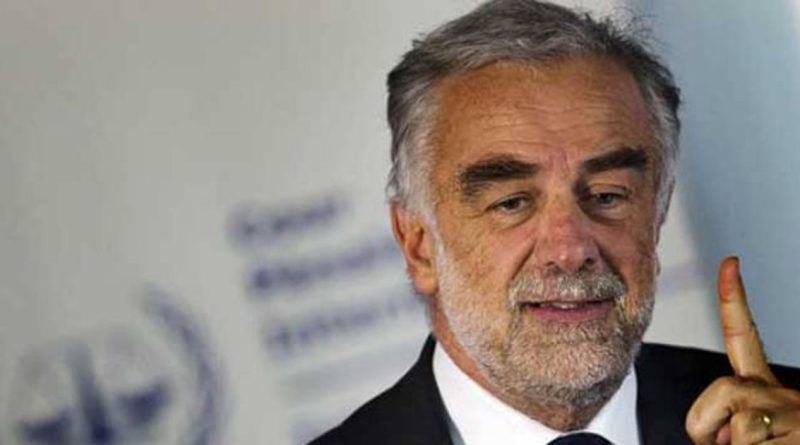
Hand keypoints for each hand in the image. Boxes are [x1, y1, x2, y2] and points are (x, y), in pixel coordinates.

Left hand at [686, 257, 799, 443]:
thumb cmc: (780, 443)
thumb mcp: (754, 436)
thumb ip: (731, 424)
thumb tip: (726, 432)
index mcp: (768, 392)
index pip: (744, 338)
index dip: (733, 299)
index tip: (730, 261)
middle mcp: (785, 397)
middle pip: (723, 390)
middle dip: (706, 423)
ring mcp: (798, 417)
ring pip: (739, 429)